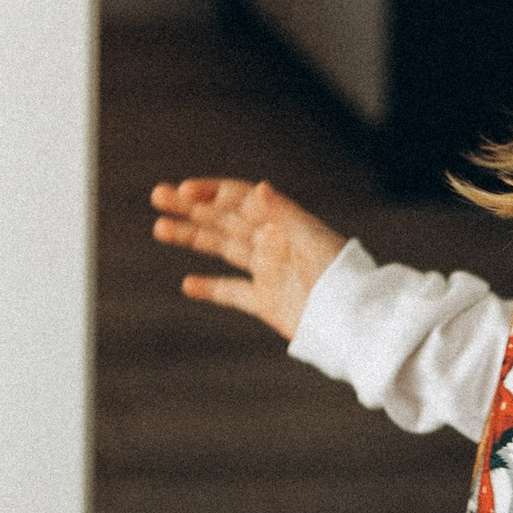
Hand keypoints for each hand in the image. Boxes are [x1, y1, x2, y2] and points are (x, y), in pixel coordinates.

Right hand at [149, 176, 347, 341]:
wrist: (354, 324)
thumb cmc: (341, 277)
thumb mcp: (312, 242)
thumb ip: (283, 214)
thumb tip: (258, 188)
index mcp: (283, 223)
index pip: (240, 199)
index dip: (211, 193)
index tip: (182, 191)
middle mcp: (272, 242)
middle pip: (224, 219)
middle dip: (191, 207)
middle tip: (157, 196)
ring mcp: (268, 271)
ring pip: (223, 249)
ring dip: (192, 237)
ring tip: (160, 228)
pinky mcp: (267, 302)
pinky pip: (232, 292)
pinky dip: (210, 288)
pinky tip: (188, 284)